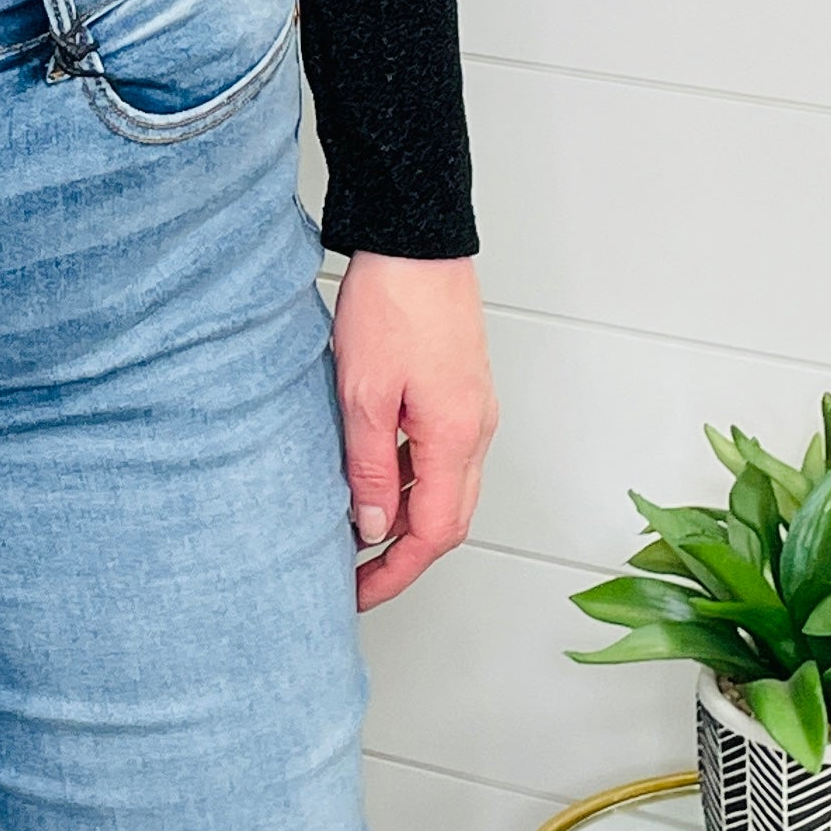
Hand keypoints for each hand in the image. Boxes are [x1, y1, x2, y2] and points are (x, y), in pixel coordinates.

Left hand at [331, 252, 495, 611]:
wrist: (415, 240)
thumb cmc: (392, 302)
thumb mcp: (362, 395)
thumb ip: (367, 467)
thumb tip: (370, 526)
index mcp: (456, 438)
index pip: (434, 534)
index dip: (395, 572)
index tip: (359, 591)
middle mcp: (477, 430)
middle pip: (448, 519)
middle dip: (403, 556)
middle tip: (356, 575)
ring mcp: (474, 409)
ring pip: (445, 487)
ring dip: (405, 516)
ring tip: (354, 527)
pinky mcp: (461, 391)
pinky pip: (443, 455)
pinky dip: (410, 479)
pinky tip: (373, 475)